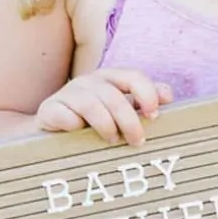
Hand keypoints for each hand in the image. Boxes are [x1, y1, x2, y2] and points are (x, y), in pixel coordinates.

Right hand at [36, 68, 172, 145]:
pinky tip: (79, 134)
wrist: (53, 133)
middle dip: (130, 121)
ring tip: (112, 141)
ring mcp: (67, 94)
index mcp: (110, 79)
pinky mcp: (49, 109)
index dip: (147, 93)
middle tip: (137, 142)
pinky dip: (75, 126)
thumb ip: (145, 101)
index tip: (154, 115)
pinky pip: (64, 116)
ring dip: (106, 126)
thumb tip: (168, 96)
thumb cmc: (94, 122)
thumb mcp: (121, 110)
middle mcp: (89, 82)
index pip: (133, 76)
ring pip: (91, 105)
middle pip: (114, 96)